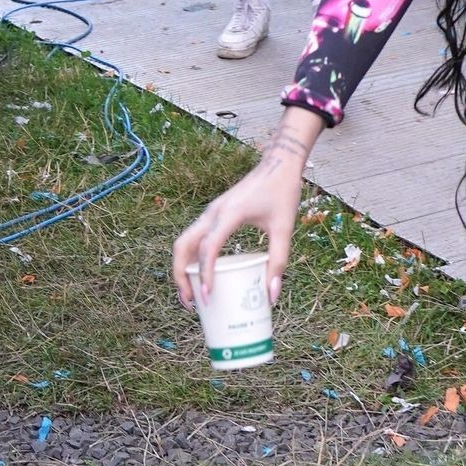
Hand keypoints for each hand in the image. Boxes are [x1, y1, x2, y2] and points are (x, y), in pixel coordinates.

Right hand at [172, 128, 312, 308]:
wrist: (279, 163)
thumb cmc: (282, 192)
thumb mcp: (284, 228)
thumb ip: (278, 261)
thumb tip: (272, 296)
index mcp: (230, 214)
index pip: (207, 248)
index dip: (204, 274)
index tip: (207, 297)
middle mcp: (213, 212)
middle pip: (183, 246)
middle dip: (181, 275)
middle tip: (192, 302)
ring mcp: (210, 212)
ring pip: (184, 242)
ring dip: (182, 268)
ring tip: (192, 295)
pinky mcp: (213, 214)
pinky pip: (194, 238)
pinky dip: (191, 258)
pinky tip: (202, 276)